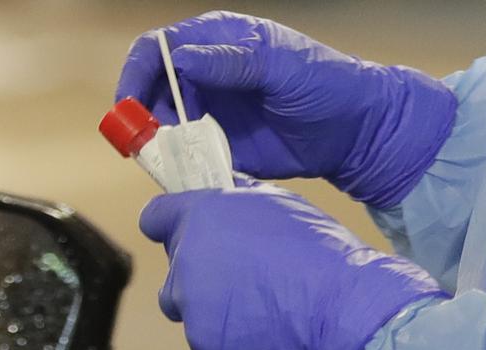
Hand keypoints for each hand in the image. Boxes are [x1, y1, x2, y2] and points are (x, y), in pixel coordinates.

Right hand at [116, 11, 456, 207]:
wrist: (355, 132)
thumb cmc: (325, 85)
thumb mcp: (281, 66)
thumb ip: (232, 62)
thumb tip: (181, 59)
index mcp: (216, 41)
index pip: (158, 48)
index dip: (136, 73)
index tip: (129, 106)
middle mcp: (205, 74)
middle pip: (150, 90)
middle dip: (143, 115)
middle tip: (149, 142)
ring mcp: (209, 111)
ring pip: (162, 125)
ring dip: (160, 143)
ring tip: (177, 158)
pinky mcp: (217, 146)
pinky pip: (184, 155)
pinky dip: (179, 165)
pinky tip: (189, 172)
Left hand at [140, 182, 446, 349]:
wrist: (340, 306)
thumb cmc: (318, 250)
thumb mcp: (278, 203)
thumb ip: (238, 204)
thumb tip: (224, 202)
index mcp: (201, 216)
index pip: (155, 217)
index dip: (170, 224)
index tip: (186, 232)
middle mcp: (186, 258)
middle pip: (174, 264)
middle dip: (198, 268)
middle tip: (240, 274)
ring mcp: (190, 302)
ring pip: (184, 303)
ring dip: (206, 303)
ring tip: (251, 304)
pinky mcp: (202, 339)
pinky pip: (204, 334)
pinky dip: (225, 333)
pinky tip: (259, 328)